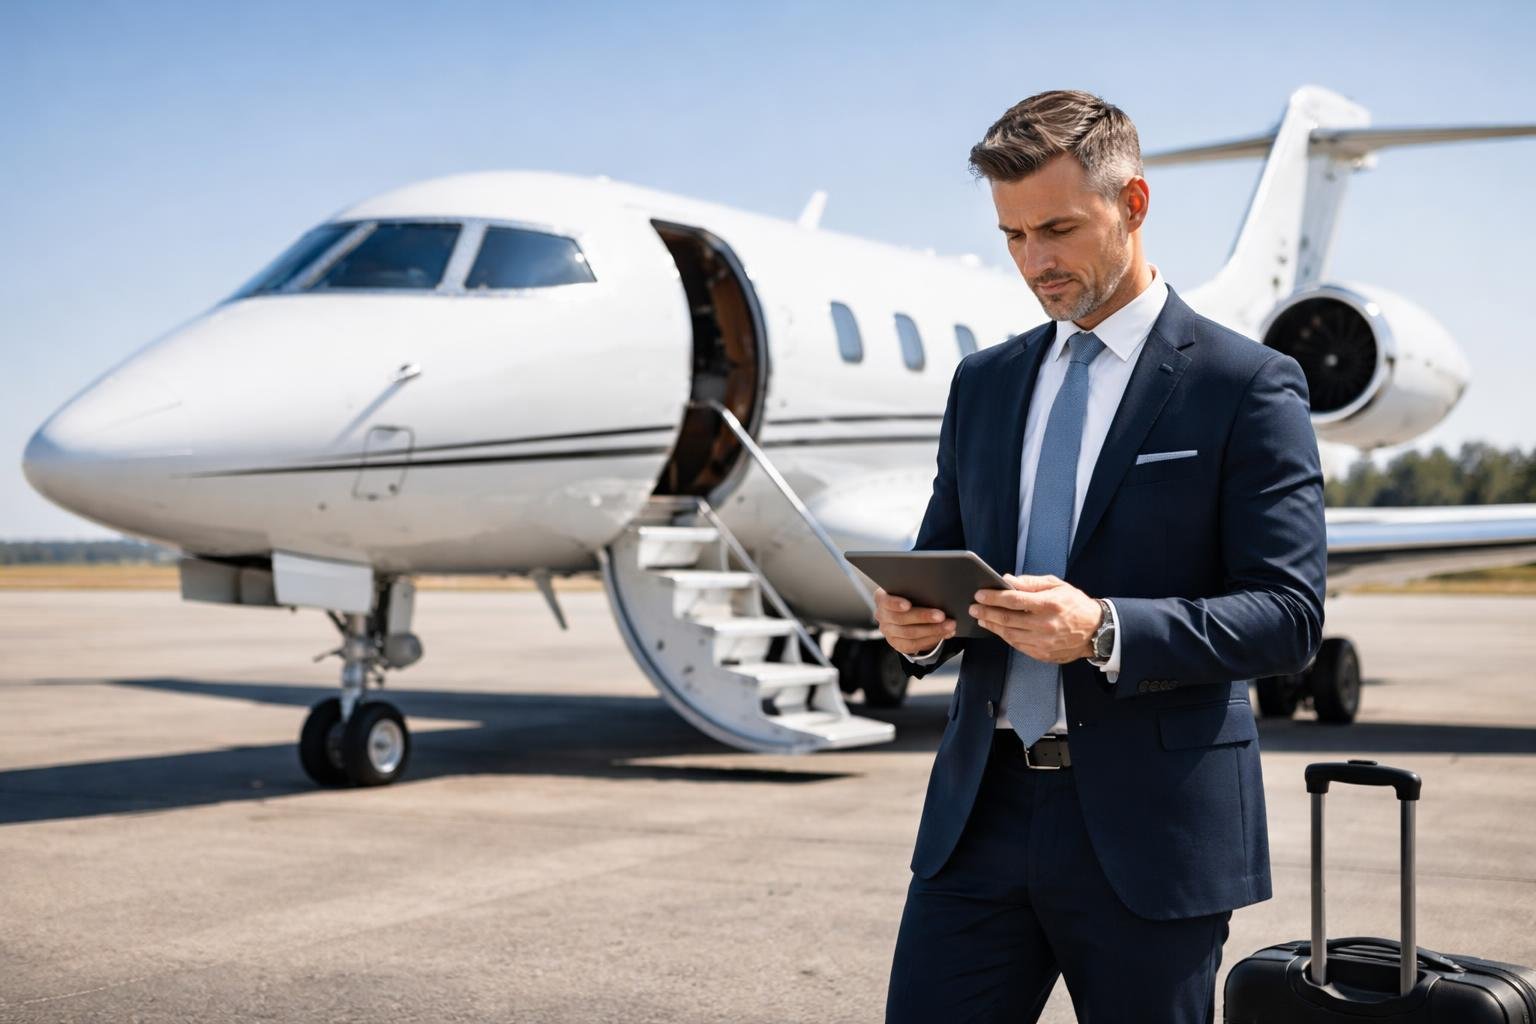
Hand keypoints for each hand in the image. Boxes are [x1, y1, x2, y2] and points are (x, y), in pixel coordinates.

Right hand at [873, 586, 955, 655]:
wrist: (907, 614)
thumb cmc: (911, 596)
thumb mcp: (910, 589)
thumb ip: (918, 589)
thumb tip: (938, 593)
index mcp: (882, 598)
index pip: (885, 601)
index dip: (895, 604)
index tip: (908, 605)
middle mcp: (882, 616)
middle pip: (901, 619)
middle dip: (924, 617)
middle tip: (942, 615)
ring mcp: (888, 631)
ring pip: (910, 633)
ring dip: (933, 629)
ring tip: (949, 625)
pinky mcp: (897, 644)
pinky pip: (914, 645)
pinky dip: (932, 639)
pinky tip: (945, 634)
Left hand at [968, 574, 1101, 663]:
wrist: (1096, 631)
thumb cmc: (1076, 605)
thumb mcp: (1057, 586)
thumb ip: (1031, 583)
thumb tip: (1008, 580)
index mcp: (1049, 604)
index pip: (1014, 600)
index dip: (993, 597)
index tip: (980, 594)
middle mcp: (1045, 625)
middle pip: (1007, 619)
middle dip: (986, 612)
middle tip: (974, 607)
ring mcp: (1044, 642)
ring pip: (1009, 634)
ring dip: (992, 626)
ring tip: (981, 618)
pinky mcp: (1043, 654)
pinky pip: (1017, 645)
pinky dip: (1005, 636)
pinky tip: (997, 629)